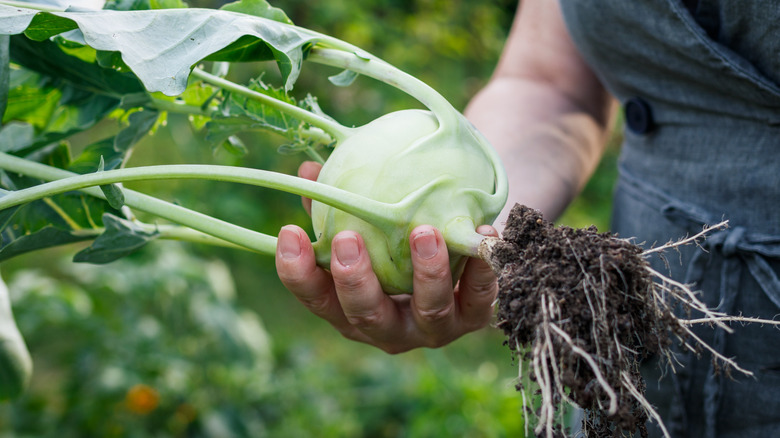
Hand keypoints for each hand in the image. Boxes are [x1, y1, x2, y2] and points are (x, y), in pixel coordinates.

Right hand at [274, 162, 498, 353]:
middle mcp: (386, 327)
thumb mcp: (366, 222)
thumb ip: (338, 201)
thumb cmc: (394, 235)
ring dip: (426, 273)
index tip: (289, 232)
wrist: (456, 252)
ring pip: (427, 311)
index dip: (297, 272)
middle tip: (348, 239)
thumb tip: (308, 169)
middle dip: (355, 280)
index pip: (316, 297)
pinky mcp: (472, 320)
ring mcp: (431, 329)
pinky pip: (480, 299)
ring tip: (423, 232)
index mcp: (349, 308)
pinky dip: (483, 269)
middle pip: (365, 315)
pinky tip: (483, 231)